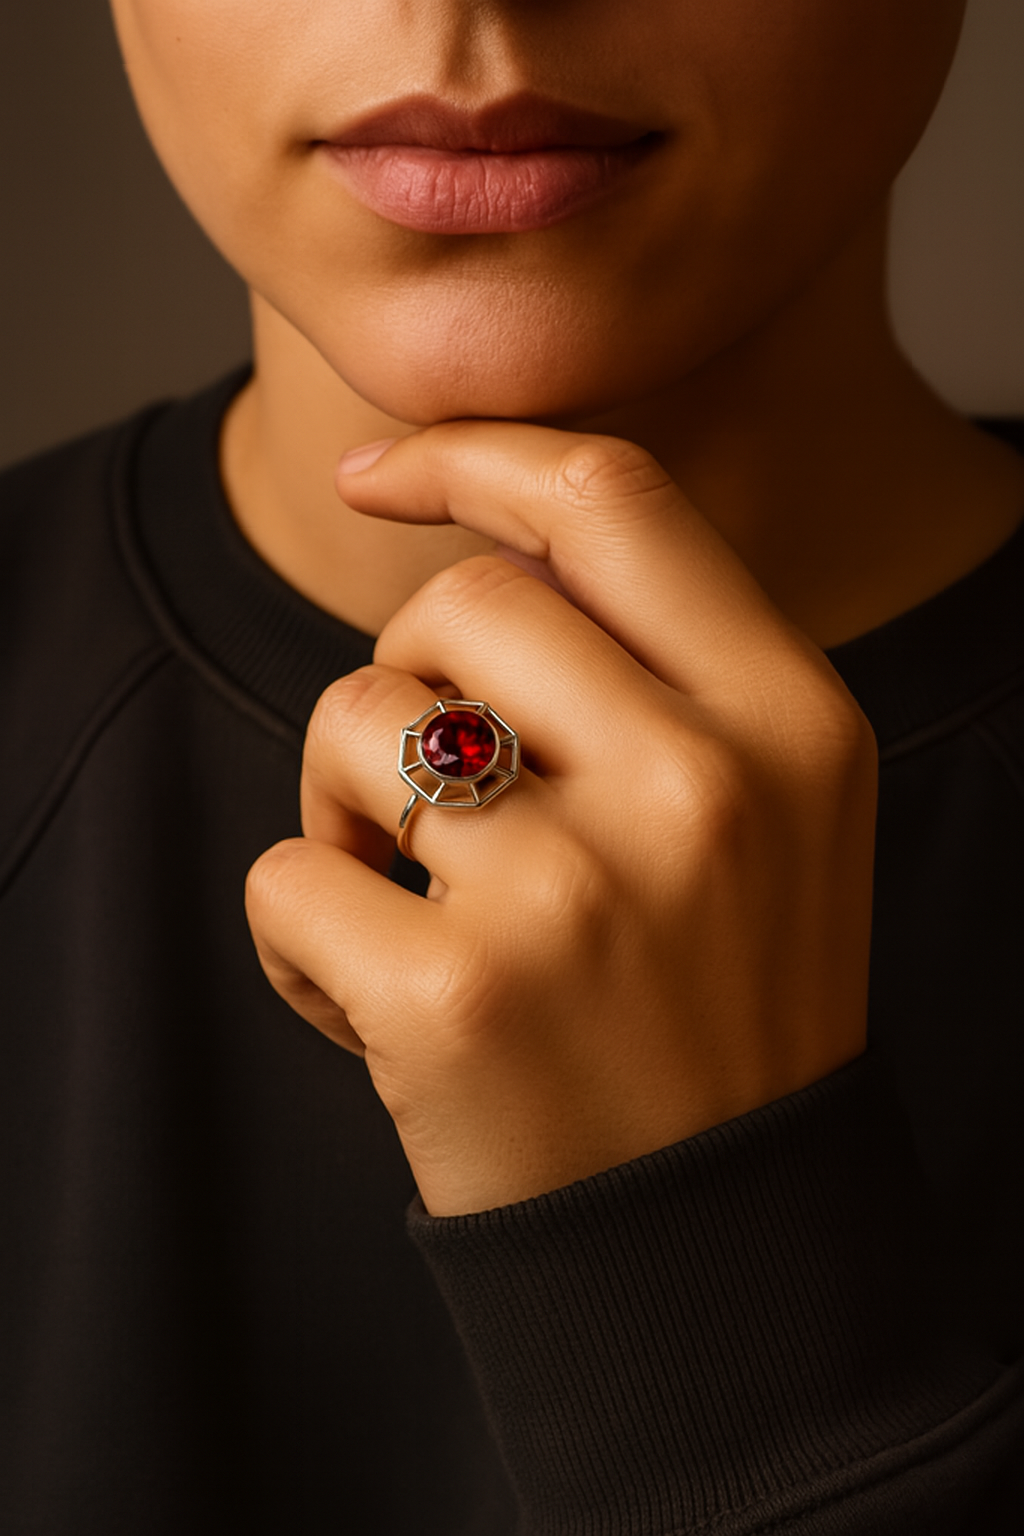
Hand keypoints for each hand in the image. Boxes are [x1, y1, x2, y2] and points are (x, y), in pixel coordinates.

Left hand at [245, 423, 877, 1215]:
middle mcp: (703, 787)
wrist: (720, 1249)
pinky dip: (299, 932)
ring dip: (341, 802)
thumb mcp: (771, 814)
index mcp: (794, 721)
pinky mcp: (458, 997)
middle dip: (405, 676)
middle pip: (459, 603)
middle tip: (435, 801)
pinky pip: (286, 874)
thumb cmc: (719, 1007)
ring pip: (350, 719)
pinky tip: (368, 1004)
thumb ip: (661, 671)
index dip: (476, 455)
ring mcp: (580, 893)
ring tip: (408, 904)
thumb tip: (473, 544)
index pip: (614, 496)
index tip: (380, 475)